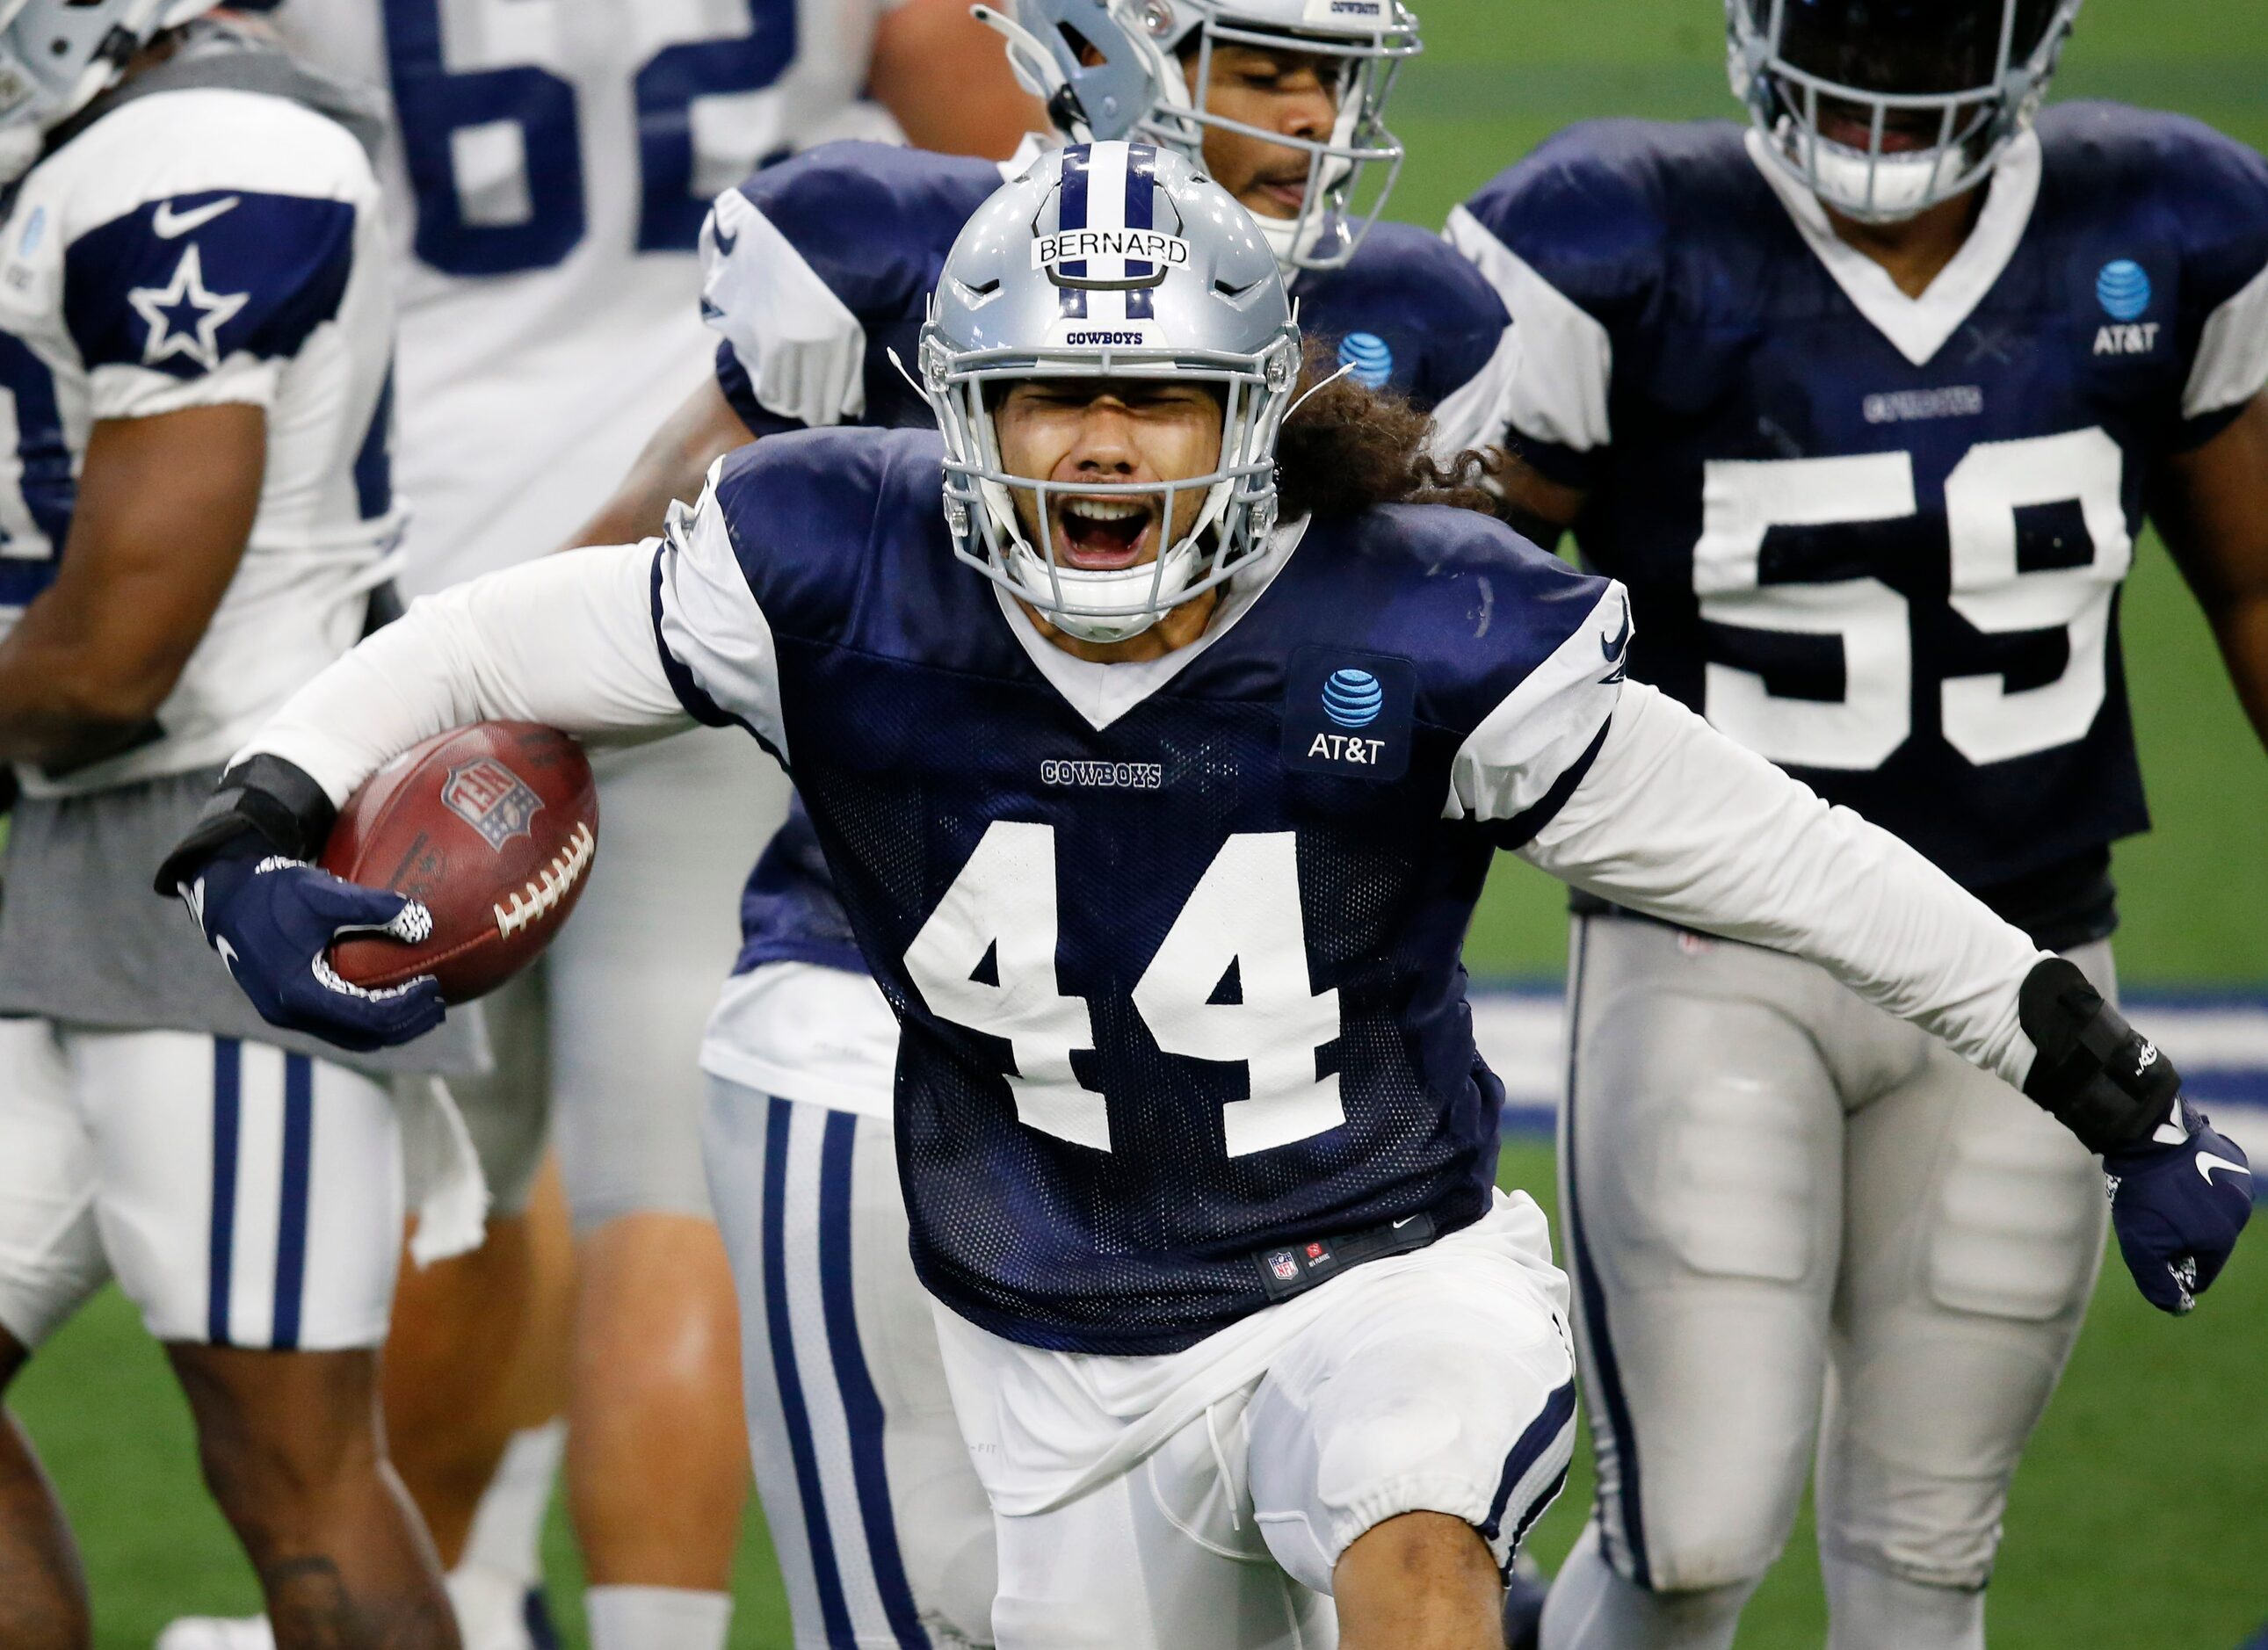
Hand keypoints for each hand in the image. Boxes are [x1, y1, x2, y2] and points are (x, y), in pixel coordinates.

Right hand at [175, 842, 444, 1052]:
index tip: (434, 988)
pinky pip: (334, 1023)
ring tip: (422, 1007)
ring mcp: (285, 1013)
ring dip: (388, 1027)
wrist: (226, 896)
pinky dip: (366, 1017)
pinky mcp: (285, 1005)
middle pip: (363, 1037)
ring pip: (349, 1036)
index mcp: (298, 992)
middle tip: (439, 1005)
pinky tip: (389, 995)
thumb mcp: (325, 893)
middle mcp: (289, 1012)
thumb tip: (425, 923)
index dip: (406, 1008)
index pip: (366, 1016)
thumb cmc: (275, 891)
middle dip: (406, 1025)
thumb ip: (374, 907)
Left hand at [2102, 1099, 2252, 1314]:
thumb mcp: (2139, 1247)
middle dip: (2183, 1238)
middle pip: (2209, 1243)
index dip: (2173, 1266)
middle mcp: (2240, 1215)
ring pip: (2214, 1213)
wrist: (2145, 1137)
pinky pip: (2217, 1183)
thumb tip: (2178, 1307)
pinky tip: (2178, 1172)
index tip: (2154, 1246)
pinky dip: (2200, 1183)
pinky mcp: (2234, 1160)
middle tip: (2155, 1216)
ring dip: (2192, 1210)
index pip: (2201, 1273)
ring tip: (2165, 1193)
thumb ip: (2157, 1283)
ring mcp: (2240, 1185)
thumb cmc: (2141, 1194)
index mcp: (2221, 1240)